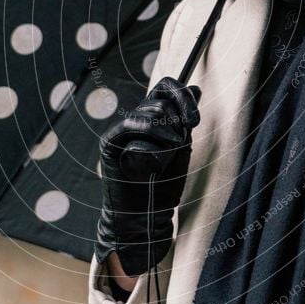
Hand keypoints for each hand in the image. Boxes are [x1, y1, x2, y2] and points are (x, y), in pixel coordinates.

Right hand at [94, 76, 200, 276]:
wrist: (145, 215)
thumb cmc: (164, 185)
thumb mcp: (182, 146)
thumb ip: (184, 118)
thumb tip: (195, 87)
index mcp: (152, 117)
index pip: (165, 87)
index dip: (183, 96)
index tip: (194, 121)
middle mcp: (134, 119)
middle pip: (161, 99)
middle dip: (179, 120)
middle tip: (181, 143)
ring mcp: (121, 130)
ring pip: (151, 112)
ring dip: (168, 134)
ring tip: (169, 154)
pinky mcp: (110, 142)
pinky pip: (131, 124)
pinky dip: (151, 138)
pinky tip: (158, 157)